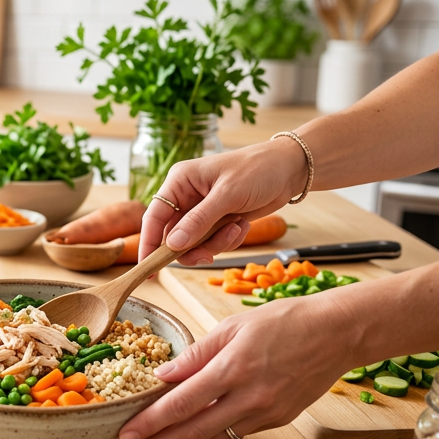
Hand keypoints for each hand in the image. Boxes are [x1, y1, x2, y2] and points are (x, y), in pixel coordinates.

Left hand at [117, 296, 351, 438]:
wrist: (337, 333)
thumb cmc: (284, 321)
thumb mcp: (232, 327)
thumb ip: (195, 355)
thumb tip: (163, 376)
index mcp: (232, 369)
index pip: (181, 404)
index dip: (150, 422)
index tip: (126, 432)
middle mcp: (249, 398)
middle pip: (193, 431)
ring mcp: (266, 413)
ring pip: (215, 438)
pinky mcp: (278, 420)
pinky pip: (236, 433)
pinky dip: (211, 434)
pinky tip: (192, 432)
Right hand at [140, 138, 307, 264]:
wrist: (290, 169)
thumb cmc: (257, 169)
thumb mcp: (227, 195)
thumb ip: (199, 221)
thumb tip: (173, 244)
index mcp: (179, 182)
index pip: (154, 217)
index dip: (148, 244)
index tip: (147, 269)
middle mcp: (186, 197)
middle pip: (173, 236)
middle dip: (192, 248)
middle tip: (207, 256)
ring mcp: (202, 211)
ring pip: (194, 243)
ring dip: (215, 243)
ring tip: (236, 228)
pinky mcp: (217, 221)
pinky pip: (212, 243)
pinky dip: (227, 240)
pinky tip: (242, 225)